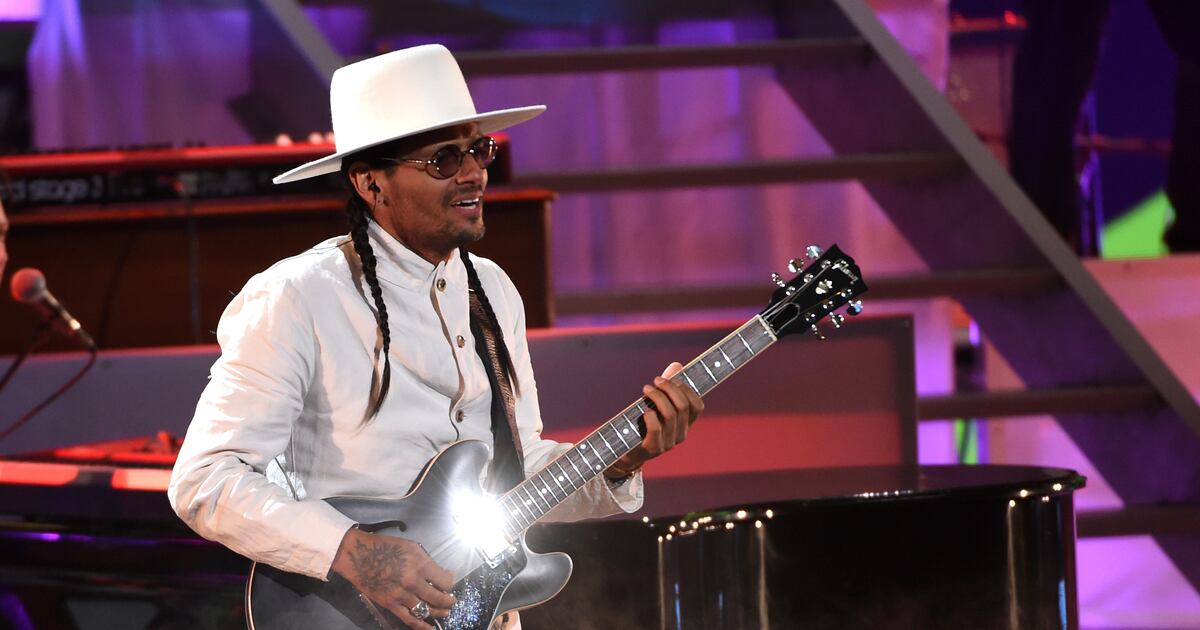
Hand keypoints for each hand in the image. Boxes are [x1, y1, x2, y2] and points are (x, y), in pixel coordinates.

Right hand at [330, 527, 456, 625]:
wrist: (358, 556)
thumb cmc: (386, 547)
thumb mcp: (411, 547)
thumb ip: (427, 561)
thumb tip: (442, 572)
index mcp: (420, 565)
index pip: (444, 581)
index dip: (450, 582)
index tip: (450, 580)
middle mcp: (413, 582)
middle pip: (438, 597)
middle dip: (448, 600)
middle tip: (452, 600)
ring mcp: (402, 595)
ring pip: (426, 609)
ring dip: (438, 612)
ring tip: (445, 612)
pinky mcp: (390, 604)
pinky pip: (409, 619)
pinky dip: (421, 626)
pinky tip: (430, 628)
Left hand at [606, 362, 703, 478]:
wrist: (625, 452)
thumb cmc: (642, 424)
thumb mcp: (656, 405)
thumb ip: (667, 387)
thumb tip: (677, 365)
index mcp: (685, 424)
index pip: (698, 406)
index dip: (687, 389)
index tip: (674, 379)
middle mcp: (680, 434)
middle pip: (683, 406)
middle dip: (670, 388)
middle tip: (656, 381)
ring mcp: (668, 443)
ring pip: (670, 414)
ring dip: (657, 397)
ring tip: (646, 389)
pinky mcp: (653, 448)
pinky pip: (656, 428)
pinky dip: (650, 415)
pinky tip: (643, 410)